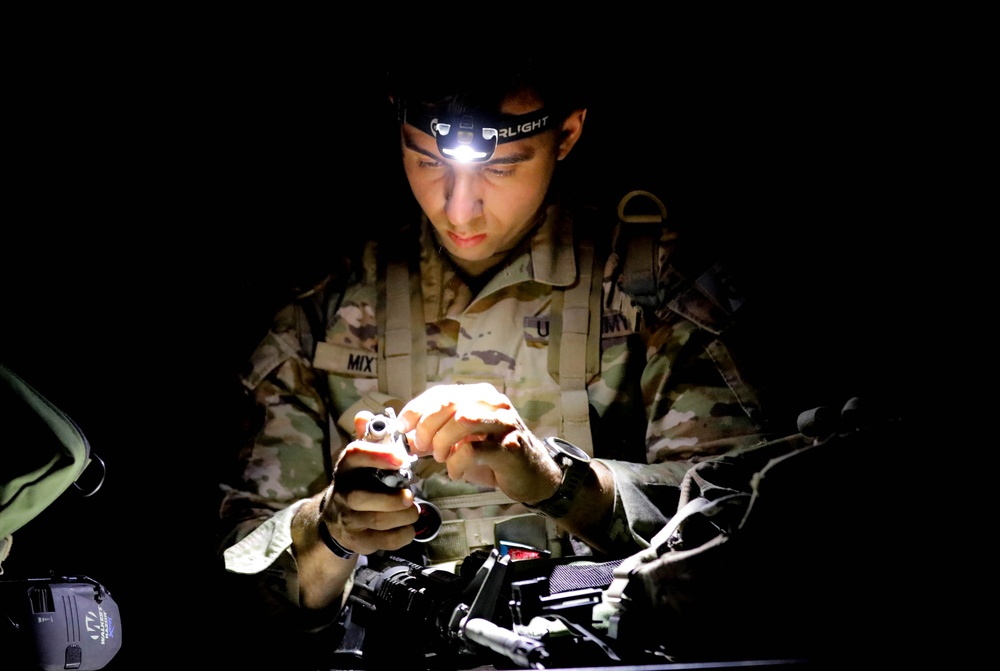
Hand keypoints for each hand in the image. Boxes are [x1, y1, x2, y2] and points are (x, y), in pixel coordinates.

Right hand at [318, 411, 419, 554]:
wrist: (336, 519)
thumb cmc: (358, 483)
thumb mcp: (361, 460)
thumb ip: (368, 438)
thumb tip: (364, 416)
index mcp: (347, 467)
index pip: (356, 455)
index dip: (379, 455)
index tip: (401, 458)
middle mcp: (343, 493)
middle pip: (361, 497)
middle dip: (391, 499)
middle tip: (410, 496)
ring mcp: (348, 519)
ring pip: (375, 521)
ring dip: (401, 516)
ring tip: (413, 510)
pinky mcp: (357, 540)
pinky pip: (382, 541)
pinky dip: (402, 535)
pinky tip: (409, 527)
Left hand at [397, 383, 561, 504]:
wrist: (533, 475)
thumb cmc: (494, 457)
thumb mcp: (461, 441)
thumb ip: (435, 434)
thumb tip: (405, 436)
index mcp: (479, 396)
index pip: (440, 393)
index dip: (416, 409)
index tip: (402, 427)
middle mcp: (493, 403)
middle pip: (448, 403)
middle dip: (426, 427)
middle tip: (422, 447)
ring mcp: (504, 423)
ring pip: (460, 421)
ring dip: (442, 443)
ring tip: (442, 459)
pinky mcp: (509, 447)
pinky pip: (472, 450)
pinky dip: (456, 463)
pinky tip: (457, 472)